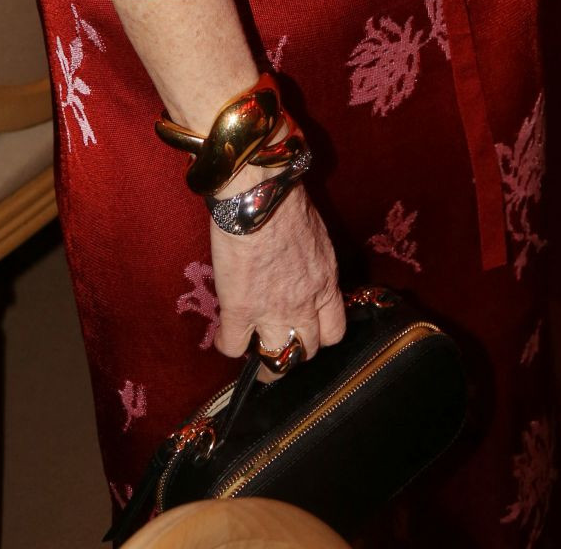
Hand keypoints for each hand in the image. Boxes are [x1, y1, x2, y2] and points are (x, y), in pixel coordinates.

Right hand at [210, 183, 345, 366]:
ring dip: (264, 361)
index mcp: (325, 283)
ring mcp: (272, 312)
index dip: (320, 335)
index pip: (335, 331)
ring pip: (275, 362)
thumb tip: (301, 275)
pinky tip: (225, 333)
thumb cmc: (287, 206)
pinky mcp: (240, 310)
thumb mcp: (316, 240)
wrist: (260, 198)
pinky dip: (227, 343)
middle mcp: (304, 304)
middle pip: (307, 351)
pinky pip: (233, 346)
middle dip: (294, 350)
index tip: (308, 329)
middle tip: (280, 340)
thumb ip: (312, 267)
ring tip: (254, 351)